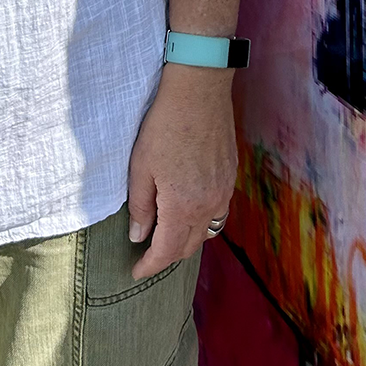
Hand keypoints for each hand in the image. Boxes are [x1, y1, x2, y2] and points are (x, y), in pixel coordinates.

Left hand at [125, 64, 236, 280]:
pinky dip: (202, 222)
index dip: (150, 265)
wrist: (199, 93)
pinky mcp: (230, 178)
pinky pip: (218, 213)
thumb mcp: (140, 166)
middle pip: (190, 246)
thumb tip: (138, 236)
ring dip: (187, 241)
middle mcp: (209, 206)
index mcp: (183, 206)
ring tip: (166, 240)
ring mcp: (223, 192)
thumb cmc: (163, 126)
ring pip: (207, 231)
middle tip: (147, 258)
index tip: (135, 272)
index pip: (167, 250)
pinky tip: (188, 214)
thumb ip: (140, 205)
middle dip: (168, 257)